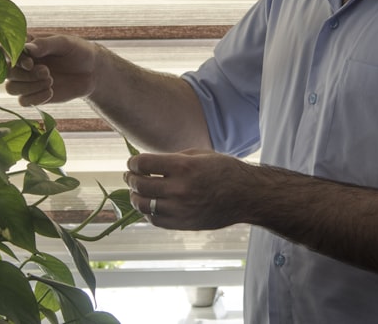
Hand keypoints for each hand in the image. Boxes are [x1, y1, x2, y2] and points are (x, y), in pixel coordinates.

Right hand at [5, 34, 99, 105]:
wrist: (92, 71)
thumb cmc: (78, 51)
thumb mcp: (65, 43)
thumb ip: (46, 44)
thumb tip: (28, 48)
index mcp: (25, 44)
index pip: (4, 50)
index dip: (14, 59)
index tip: (31, 63)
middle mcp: (21, 63)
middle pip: (6, 73)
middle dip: (25, 75)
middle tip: (47, 72)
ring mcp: (26, 80)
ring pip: (11, 88)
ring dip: (30, 87)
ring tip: (51, 81)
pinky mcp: (33, 95)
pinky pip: (22, 102)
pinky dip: (36, 98)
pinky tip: (51, 92)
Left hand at [125, 150, 254, 230]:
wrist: (246, 195)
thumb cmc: (225, 170)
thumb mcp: (200, 154)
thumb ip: (172, 158)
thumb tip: (148, 162)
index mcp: (184, 166)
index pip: (144, 164)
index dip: (134, 162)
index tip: (133, 163)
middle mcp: (180, 189)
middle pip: (140, 184)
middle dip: (131, 178)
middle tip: (131, 175)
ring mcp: (180, 209)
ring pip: (143, 205)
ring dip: (135, 196)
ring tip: (136, 191)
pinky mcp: (183, 224)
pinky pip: (155, 220)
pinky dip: (146, 212)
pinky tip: (149, 205)